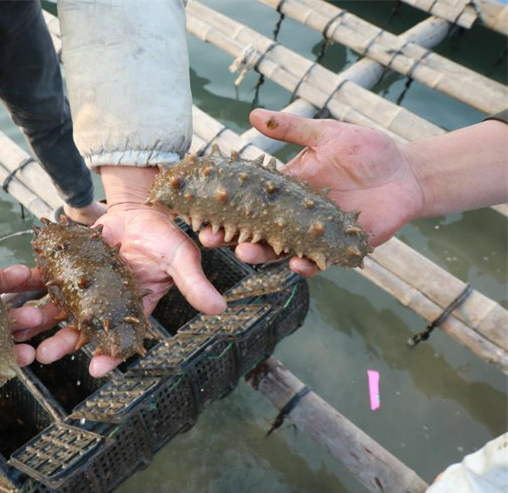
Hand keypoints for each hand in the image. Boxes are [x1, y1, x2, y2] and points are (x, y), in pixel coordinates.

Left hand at [3, 203, 226, 377]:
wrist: (139, 208)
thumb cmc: (163, 235)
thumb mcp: (181, 258)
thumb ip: (194, 284)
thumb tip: (219, 309)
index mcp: (133, 309)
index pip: (122, 338)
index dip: (111, 355)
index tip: (97, 369)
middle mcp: (104, 304)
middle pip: (81, 330)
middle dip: (62, 343)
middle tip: (43, 356)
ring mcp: (81, 287)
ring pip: (56, 309)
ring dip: (38, 319)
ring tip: (21, 326)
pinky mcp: (64, 267)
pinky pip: (41, 278)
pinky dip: (26, 283)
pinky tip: (10, 288)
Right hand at [199, 108, 425, 275]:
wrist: (405, 172)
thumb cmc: (366, 151)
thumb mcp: (326, 134)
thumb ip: (290, 129)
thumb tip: (253, 115)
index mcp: (283, 189)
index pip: (246, 199)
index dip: (222, 205)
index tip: (198, 207)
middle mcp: (291, 216)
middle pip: (254, 230)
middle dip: (230, 236)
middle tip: (209, 237)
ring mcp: (312, 235)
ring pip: (279, 250)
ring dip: (261, 253)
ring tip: (246, 251)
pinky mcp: (337, 249)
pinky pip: (318, 262)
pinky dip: (307, 265)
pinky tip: (297, 264)